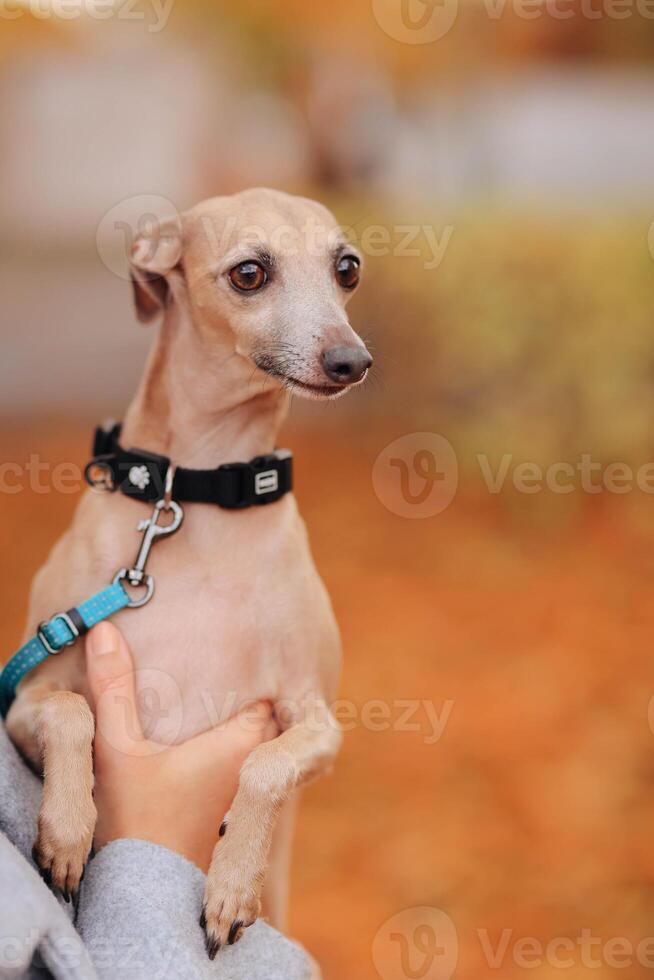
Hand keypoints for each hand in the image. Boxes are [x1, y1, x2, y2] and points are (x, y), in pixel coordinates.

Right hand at [85, 621, 276, 871]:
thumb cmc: (136, 819)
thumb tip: (103, 629)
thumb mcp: (117, 747)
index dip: (251, 672)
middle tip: (229, 672)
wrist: (145, 895)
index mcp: (242, 740)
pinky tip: (204, 755)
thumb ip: (113, 686)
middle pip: (265, 716)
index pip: (263, 689)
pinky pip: (245, 770)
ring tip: (217, 714)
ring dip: (243, 730)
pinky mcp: (235, 815)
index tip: (241, 649)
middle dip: (249, 700)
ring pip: (258, 745)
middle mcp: (254, 765)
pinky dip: (235, 758)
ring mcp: (247, 793)